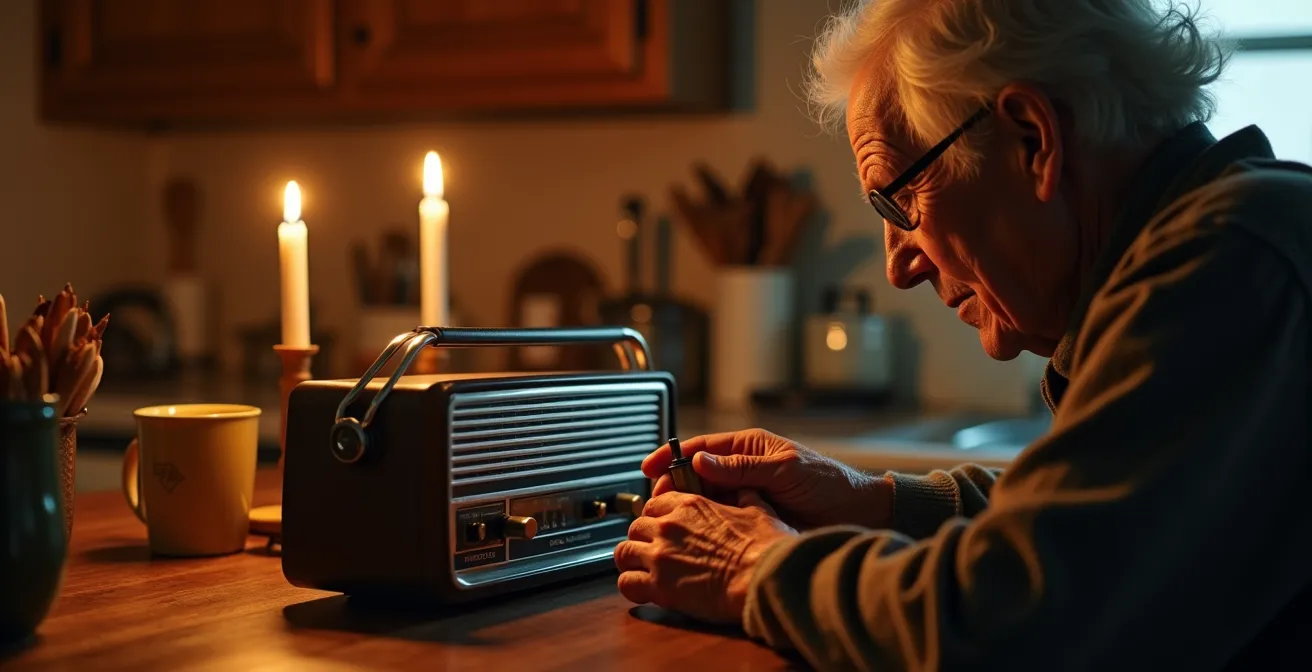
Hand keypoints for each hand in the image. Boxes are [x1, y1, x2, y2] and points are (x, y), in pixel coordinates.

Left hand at [614, 489, 795, 622]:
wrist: (764, 578)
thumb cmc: (766, 547)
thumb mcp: (759, 509)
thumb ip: (745, 496)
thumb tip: (746, 489)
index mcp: (690, 504)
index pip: (655, 503)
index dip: (656, 515)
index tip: (661, 526)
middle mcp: (669, 526)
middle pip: (636, 526)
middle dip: (642, 538)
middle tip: (652, 551)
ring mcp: (660, 555)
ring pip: (624, 551)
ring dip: (631, 560)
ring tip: (641, 570)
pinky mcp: (659, 586)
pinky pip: (627, 583)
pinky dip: (630, 586)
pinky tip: (641, 590)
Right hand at [642, 429, 892, 530]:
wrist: (855, 515)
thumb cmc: (827, 483)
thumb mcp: (784, 469)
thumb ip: (742, 466)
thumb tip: (700, 459)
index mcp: (748, 447)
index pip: (700, 447)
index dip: (671, 456)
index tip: (648, 468)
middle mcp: (741, 470)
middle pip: (695, 475)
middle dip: (672, 486)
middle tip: (657, 503)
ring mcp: (744, 495)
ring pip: (703, 499)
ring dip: (685, 508)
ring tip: (667, 520)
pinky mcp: (749, 519)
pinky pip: (719, 520)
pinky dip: (703, 525)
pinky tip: (692, 534)